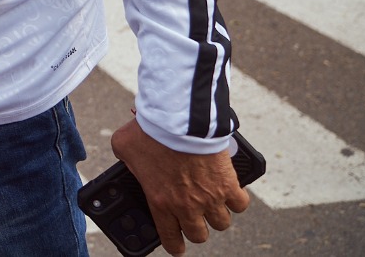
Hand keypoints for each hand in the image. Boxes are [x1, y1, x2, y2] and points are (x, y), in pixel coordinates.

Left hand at [111, 118, 249, 253]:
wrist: (180, 120)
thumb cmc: (150, 131)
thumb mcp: (124, 147)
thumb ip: (126, 162)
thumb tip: (127, 161)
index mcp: (160, 202)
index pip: (170, 239)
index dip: (175, 245)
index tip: (178, 246)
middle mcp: (187, 206)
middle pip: (199, 234)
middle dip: (196, 228)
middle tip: (194, 217)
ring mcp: (210, 197)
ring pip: (221, 223)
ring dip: (216, 214)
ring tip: (211, 203)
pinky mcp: (229, 184)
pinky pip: (240, 204)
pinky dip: (236, 200)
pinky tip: (230, 192)